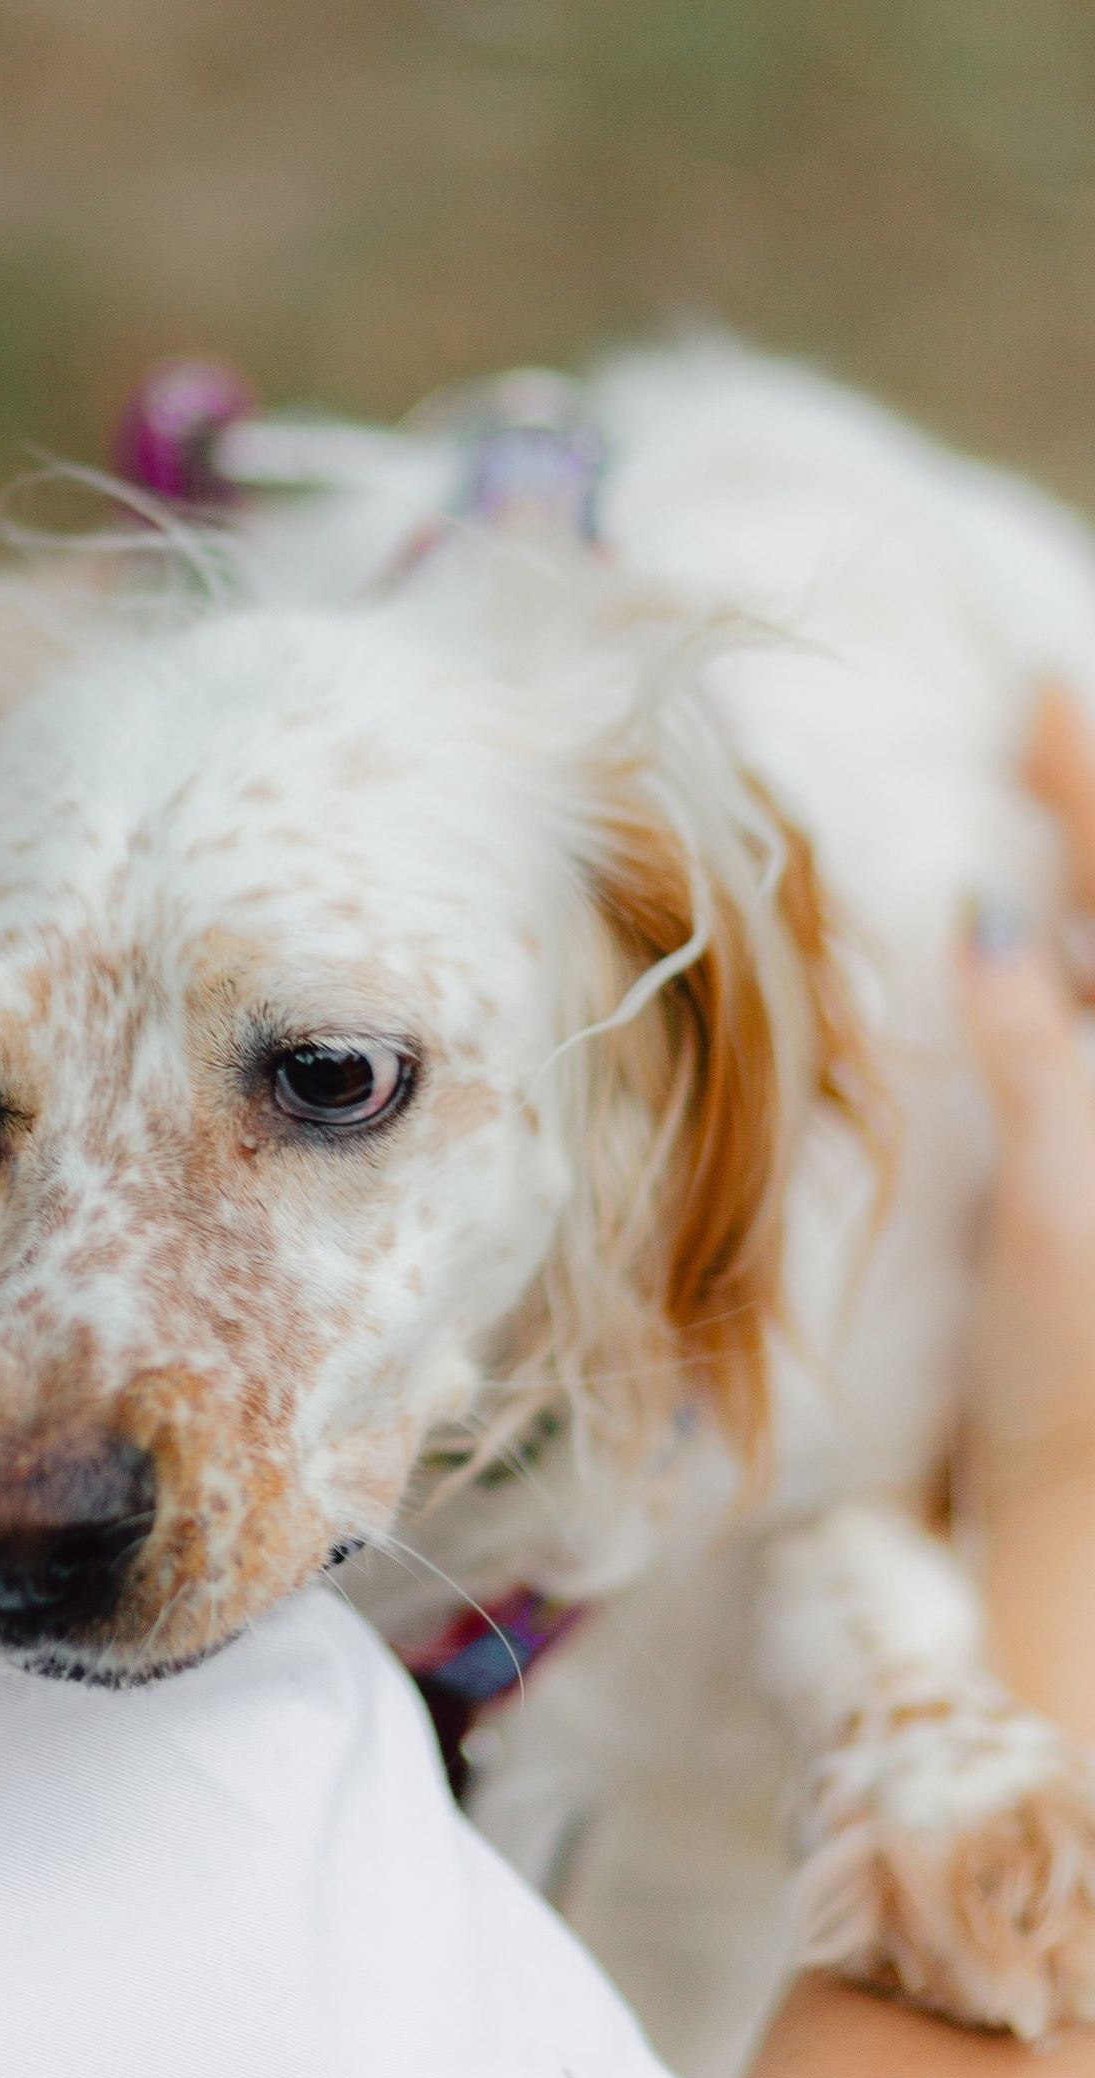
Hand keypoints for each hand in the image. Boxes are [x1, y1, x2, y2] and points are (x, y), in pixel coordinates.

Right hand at [961, 689, 1094, 1738]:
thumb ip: (1030, 1049)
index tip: (1040, 696)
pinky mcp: (1093, 1184)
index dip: (1088, 790)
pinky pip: (1088, 1036)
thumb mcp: (1056, 1204)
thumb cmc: (1076, 1381)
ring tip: (1054, 807)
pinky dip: (1067, 980)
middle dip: (1093, 824)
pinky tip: (1038, 949)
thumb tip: (993, 919)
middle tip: (1049, 718)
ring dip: (1089, 894)